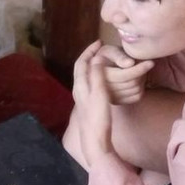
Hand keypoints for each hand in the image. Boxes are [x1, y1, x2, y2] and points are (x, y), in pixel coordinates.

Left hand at [71, 41, 114, 166]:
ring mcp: (83, 98)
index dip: (89, 51)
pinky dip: (97, 76)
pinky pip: (91, 84)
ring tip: (105, 60)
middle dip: (90, 57)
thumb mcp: (99, 94)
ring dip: (94, 66)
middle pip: (82, 69)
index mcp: (79, 86)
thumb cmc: (97, 118)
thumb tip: (98, 58)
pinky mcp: (88, 105)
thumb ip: (98, 76)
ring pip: (86, 76)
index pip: (81, 63)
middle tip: (102, 49)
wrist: (95, 141)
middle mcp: (78, 90)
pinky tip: (106, 79)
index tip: (99, 42)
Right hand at [96, 44, 153, 104]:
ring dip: (142, 79)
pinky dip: (141, 88)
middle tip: (143, 63)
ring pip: (136, 90)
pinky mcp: (118, 102)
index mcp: (99, 75)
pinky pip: (136, 97)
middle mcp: (103, 90)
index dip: (139, 69)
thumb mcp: (111, 51)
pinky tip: (137, 79)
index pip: (124, 75)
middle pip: (132, 83)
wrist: (104, 66)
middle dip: (141, 73)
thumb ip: (119, 56)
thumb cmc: (108, 55)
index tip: (151, 62)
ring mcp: (111, 98)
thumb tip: (130, 63)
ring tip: (139, 70)